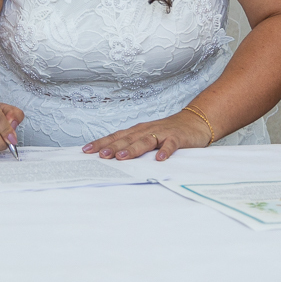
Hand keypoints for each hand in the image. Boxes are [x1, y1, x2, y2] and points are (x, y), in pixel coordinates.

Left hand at [82, 110, 211, 161]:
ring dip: (133, 149)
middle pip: (127, 139)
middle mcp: (146, 130)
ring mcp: (162, 132)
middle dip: (112, 147)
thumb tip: (112, 160)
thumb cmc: (167, 132)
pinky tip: (159, 159)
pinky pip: (170, 144)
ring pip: (145, 141)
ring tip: (122, 158)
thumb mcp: (148, 137)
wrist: (194, 121)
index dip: (101, 143)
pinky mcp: (177, 137)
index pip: (116, 136)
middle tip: (100, 156)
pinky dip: (165, 151)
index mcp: (137, 131)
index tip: (86, 150)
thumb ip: (134, 146)